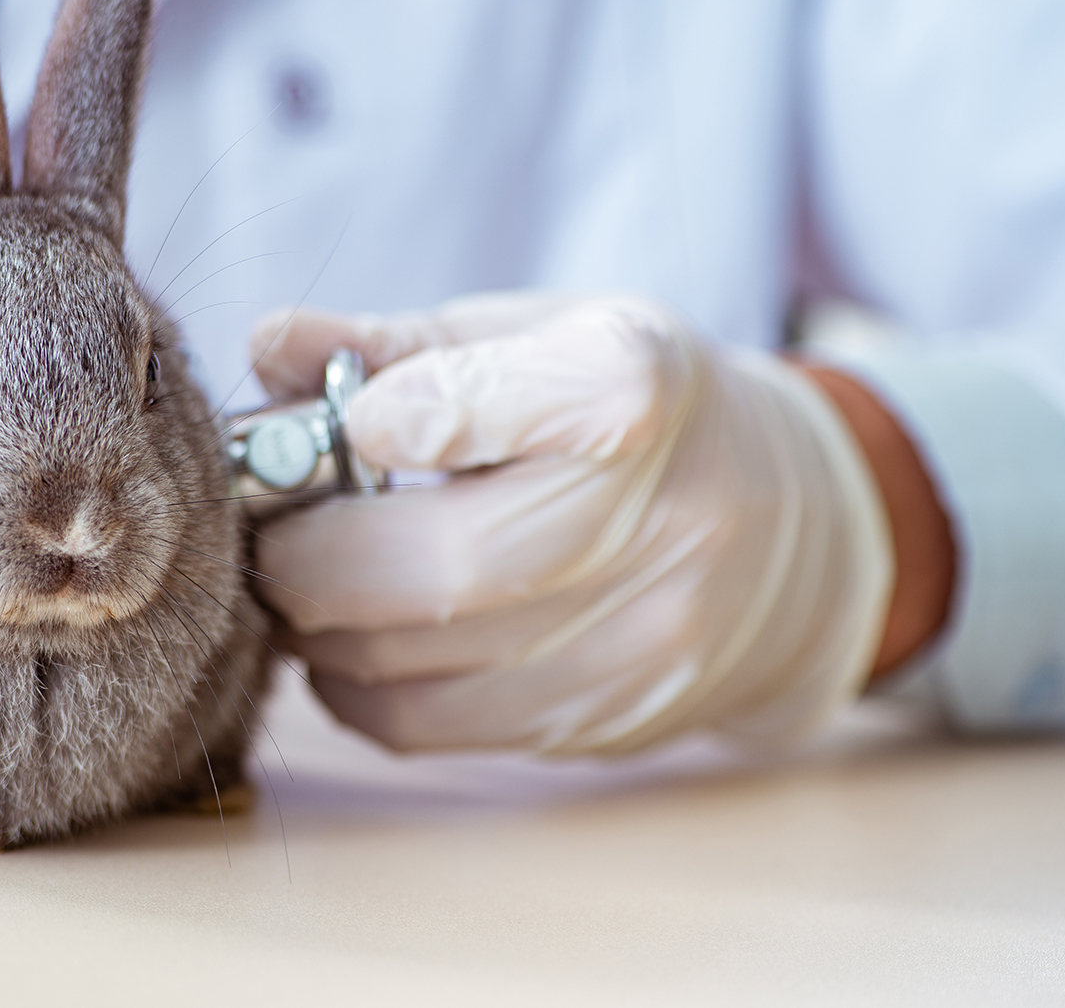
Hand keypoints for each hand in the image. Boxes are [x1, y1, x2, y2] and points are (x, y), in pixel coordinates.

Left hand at [249, 294, 897, 754]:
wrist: (798, 531)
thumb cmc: (641, 412)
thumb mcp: (541, 337)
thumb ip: (396, 345)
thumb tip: (266, 343)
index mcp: (633, 388)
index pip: (484, 402)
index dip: (381, 416)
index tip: (346, 421)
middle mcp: (655, 523)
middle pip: (429, 567)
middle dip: (307, 555)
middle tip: (274, 528)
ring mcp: (637, 639)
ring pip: (411, 663)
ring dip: (319, 626)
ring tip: (314, 576)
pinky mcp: (605, 721)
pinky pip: (430, 726)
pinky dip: (360, 686)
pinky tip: (365, 635)